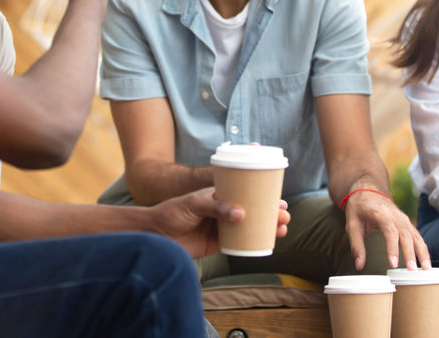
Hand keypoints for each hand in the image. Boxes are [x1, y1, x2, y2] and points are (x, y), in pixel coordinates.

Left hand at [148, 187, 290, 258]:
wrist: (153, 235)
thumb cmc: (169, 212)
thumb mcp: (192, 204)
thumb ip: (215, 208)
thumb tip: (241, 215)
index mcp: (217, 195)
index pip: (244, 192)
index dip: (262, 195)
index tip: (279, 199)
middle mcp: (221, 210)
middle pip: (251, 210)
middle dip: (270, 213)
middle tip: (285, 216)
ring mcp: (220, 228)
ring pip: (249, 227)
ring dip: (266, 228)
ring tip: (281, 229)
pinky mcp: (216, 245)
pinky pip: (238, 245)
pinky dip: (253, 245)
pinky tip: (266, 245)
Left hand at [344, 189, 429, 270]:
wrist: (368, 190)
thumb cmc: (359, 207)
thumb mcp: (351, 224)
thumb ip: (356, 245)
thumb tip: (359, 265)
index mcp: (380, 213)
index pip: (389, 231)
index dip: (392, 248)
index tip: (393, 263)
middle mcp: (395, 215)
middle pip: (406, 235)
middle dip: (410, 253)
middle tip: (412, 270)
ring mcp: (403, 218)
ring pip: (415, 235)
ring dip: (422, 252)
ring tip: (426, 269)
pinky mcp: (407, 222)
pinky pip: (417, 236)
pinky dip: (423, 248)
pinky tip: (425, 261)